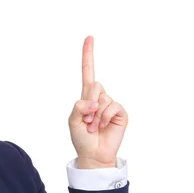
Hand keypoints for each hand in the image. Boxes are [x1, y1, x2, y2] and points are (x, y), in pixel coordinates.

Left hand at [68, 35, 128, 166]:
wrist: (94, 155)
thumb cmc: (82, 139)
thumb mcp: (72, 121)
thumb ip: (78, 107)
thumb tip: (93, 101)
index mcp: (86, 97)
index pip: (87, 72)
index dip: (88, 55)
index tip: (89, 37)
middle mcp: (99, 98)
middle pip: (94, 85)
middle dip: (88, 103)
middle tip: (87, 121)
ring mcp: (110, 105)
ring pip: (103, 98)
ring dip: (95, 115)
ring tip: (94, 127)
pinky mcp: (120, 113)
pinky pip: (112, 106)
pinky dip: (105, 117)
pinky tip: (103, 127)